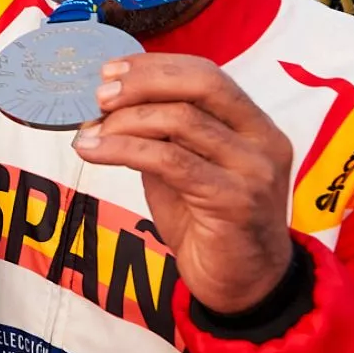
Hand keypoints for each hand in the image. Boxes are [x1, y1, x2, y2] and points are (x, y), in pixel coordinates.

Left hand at [71, 53, 293, 315]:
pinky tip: (95, 150)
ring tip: (90, 130)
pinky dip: (124, 148)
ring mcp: (254, 170)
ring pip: (182, 121)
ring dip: (125, 120)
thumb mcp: (184, 169)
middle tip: (100, 94)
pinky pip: (171, 161)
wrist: (241, 285)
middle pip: (202, 85)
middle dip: (144, 82)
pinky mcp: (235, 200)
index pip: (208, 74)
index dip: (156, 67)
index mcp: (255, 125)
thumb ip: (161, 135)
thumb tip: (106, 105)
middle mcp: (263, 141)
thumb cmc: (211, 224)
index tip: (111, 70)